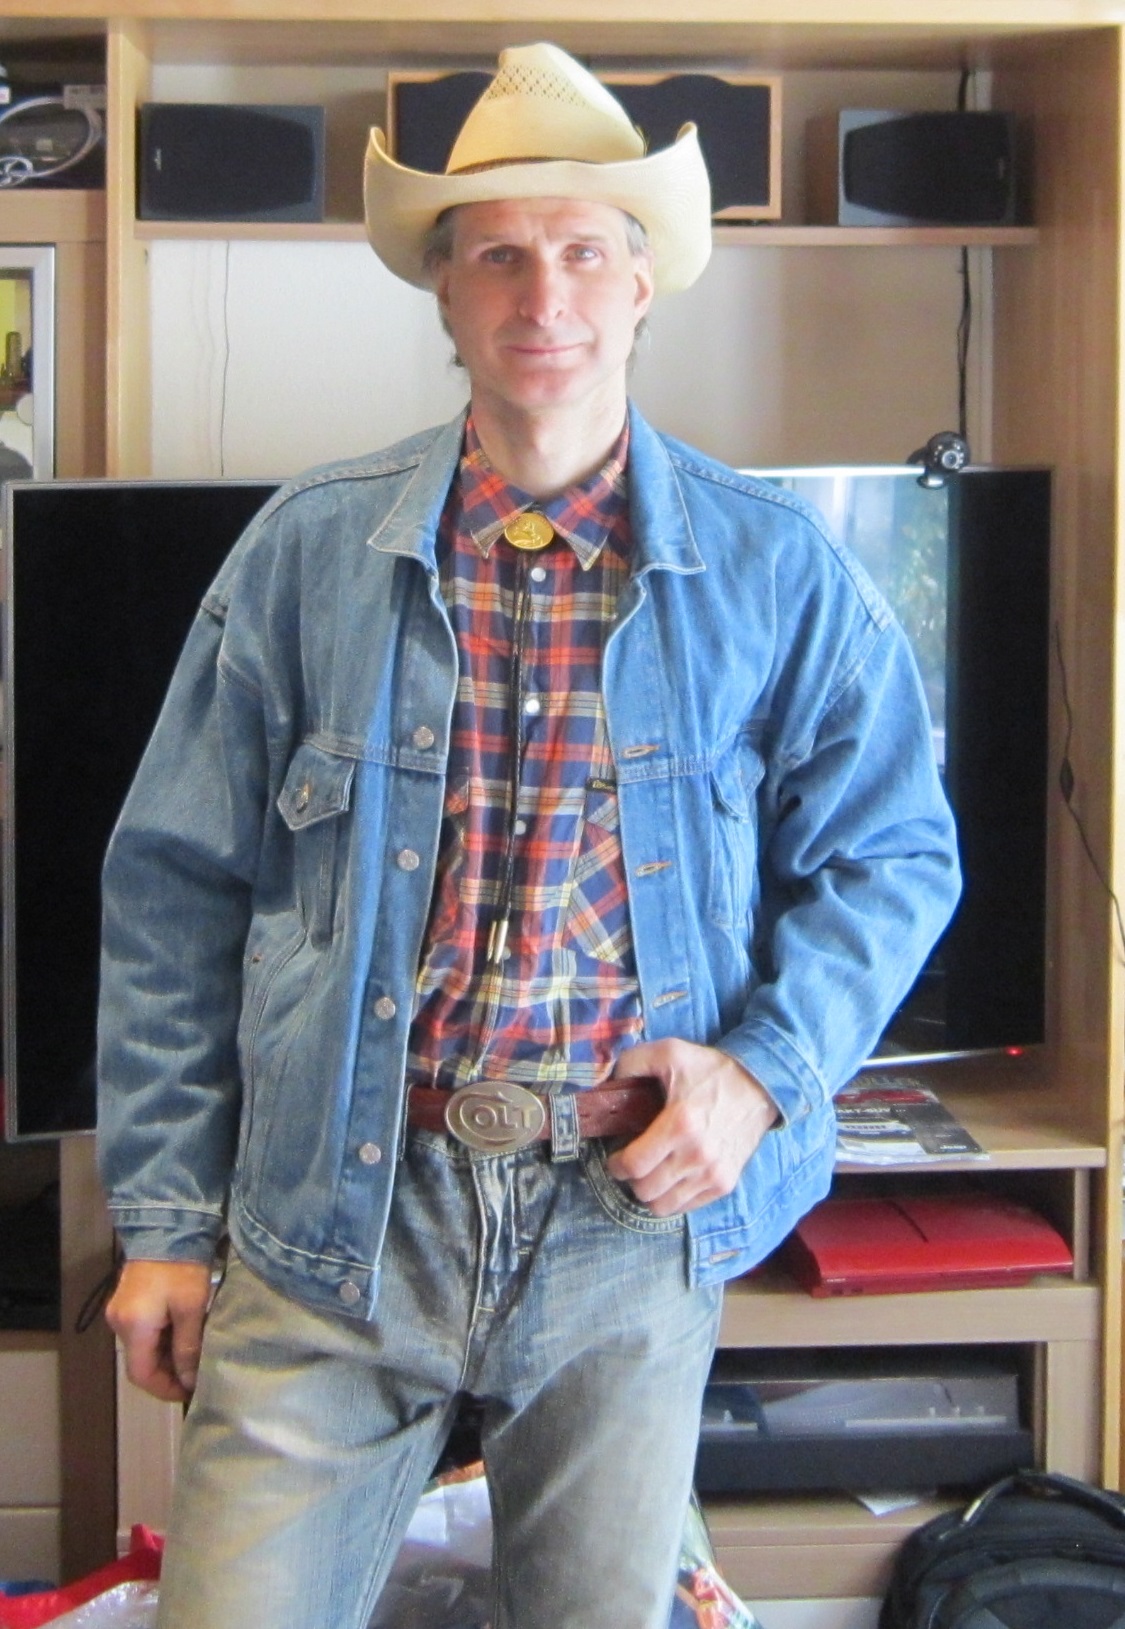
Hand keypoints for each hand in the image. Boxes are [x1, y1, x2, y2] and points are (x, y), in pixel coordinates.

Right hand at [105, 1258, 215, 1402]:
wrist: (168, 1226)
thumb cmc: (182, 1267)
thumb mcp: (192, 1308)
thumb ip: (188, 1347)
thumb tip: (187, 1380)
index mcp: (133, 1327)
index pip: (141, 1375)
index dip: (165, 1389)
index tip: (189, 1393)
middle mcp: (119, 1323)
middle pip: (140, 1363)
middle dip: (168, 1374)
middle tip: (196, 1376)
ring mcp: (120, 1312)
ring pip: (142, 1349)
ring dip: (166, 1357)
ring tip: (194, 1358)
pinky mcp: (127, 1302)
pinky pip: (142, 1333)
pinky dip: (161, 1341)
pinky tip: (183, 1338)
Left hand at [606, 1039, 778, 1215]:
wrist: (760, 1085)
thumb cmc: (711, 1069)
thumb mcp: (669, 1051)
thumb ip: (632, 1062)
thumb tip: (607, 1082)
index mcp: (680, 1124)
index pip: (634, 1165)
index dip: (616, 1165)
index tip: (615, 1157)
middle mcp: (697, 1155)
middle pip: (645, 1190)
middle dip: (631, 1178)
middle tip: (633, 1163)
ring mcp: (713, 1174)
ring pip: (664, 1206)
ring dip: (650, 1192)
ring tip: (651, 1173)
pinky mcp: (725, 1183)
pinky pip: (687, 1207)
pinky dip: (673, 1198)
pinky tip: (671, 1178)